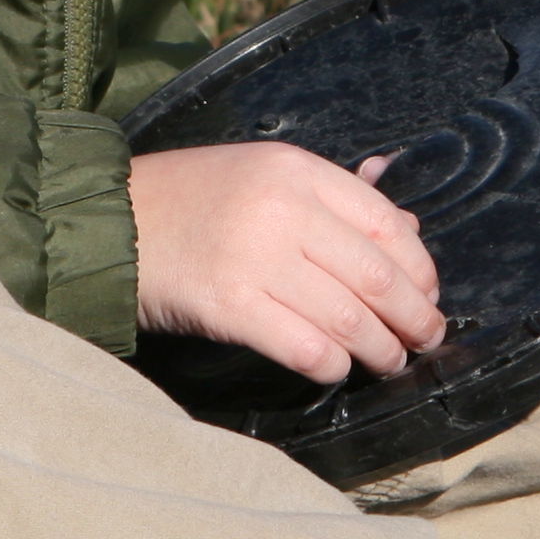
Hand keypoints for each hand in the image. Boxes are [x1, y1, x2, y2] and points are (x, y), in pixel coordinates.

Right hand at [128, 143, 444, 382]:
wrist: (111, 223)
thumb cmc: (192, 201)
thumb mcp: (264, 175)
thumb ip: (333, 199)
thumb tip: (409, 233)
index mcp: (297, 170)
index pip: (387, 222)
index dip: (420, 268)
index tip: (428, 294)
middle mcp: (283, 209)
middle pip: (377, 275)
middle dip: (414, 317)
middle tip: (424, 339)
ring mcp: (255, 258)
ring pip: (348, 317)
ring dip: (380, 349)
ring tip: (388, 361)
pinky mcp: (228, 306)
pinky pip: (304, 347)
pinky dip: (331, 364)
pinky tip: (335, 369)